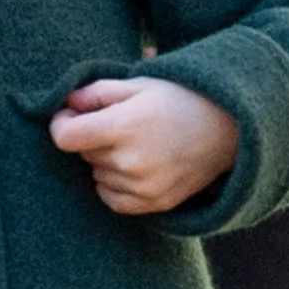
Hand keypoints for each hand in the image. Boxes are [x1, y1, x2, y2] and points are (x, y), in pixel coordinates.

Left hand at [48, 78, 238, 214]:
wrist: (227, 129)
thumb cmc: (177, 100)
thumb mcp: (136, 85)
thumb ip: (94, 93)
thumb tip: (64, 103)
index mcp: (123, 127)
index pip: (65, 138)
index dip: (61, 124)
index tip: (70, 116)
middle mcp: (131, 161)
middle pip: (83, 154)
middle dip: (91, 138)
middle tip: (118, 125)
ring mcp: (144, 186)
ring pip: (97, 175)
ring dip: (104, 161)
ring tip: (135, 144)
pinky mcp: (156, 204)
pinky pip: (112, 199)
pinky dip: (113, 185)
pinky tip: (133, 167)